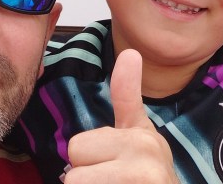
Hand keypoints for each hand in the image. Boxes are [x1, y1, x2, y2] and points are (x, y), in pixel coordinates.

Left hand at [64, 49, 175, 183]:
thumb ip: (127, 95)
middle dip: (88, 180)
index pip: (77, 148)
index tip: (110, 164)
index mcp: (141, 140)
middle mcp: (146, 164)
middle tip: (113, 182)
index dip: (87, 160)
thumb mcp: (140, 133)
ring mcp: (144, 183)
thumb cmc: (149, 173)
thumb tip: (130, 51)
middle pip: (73, 174)